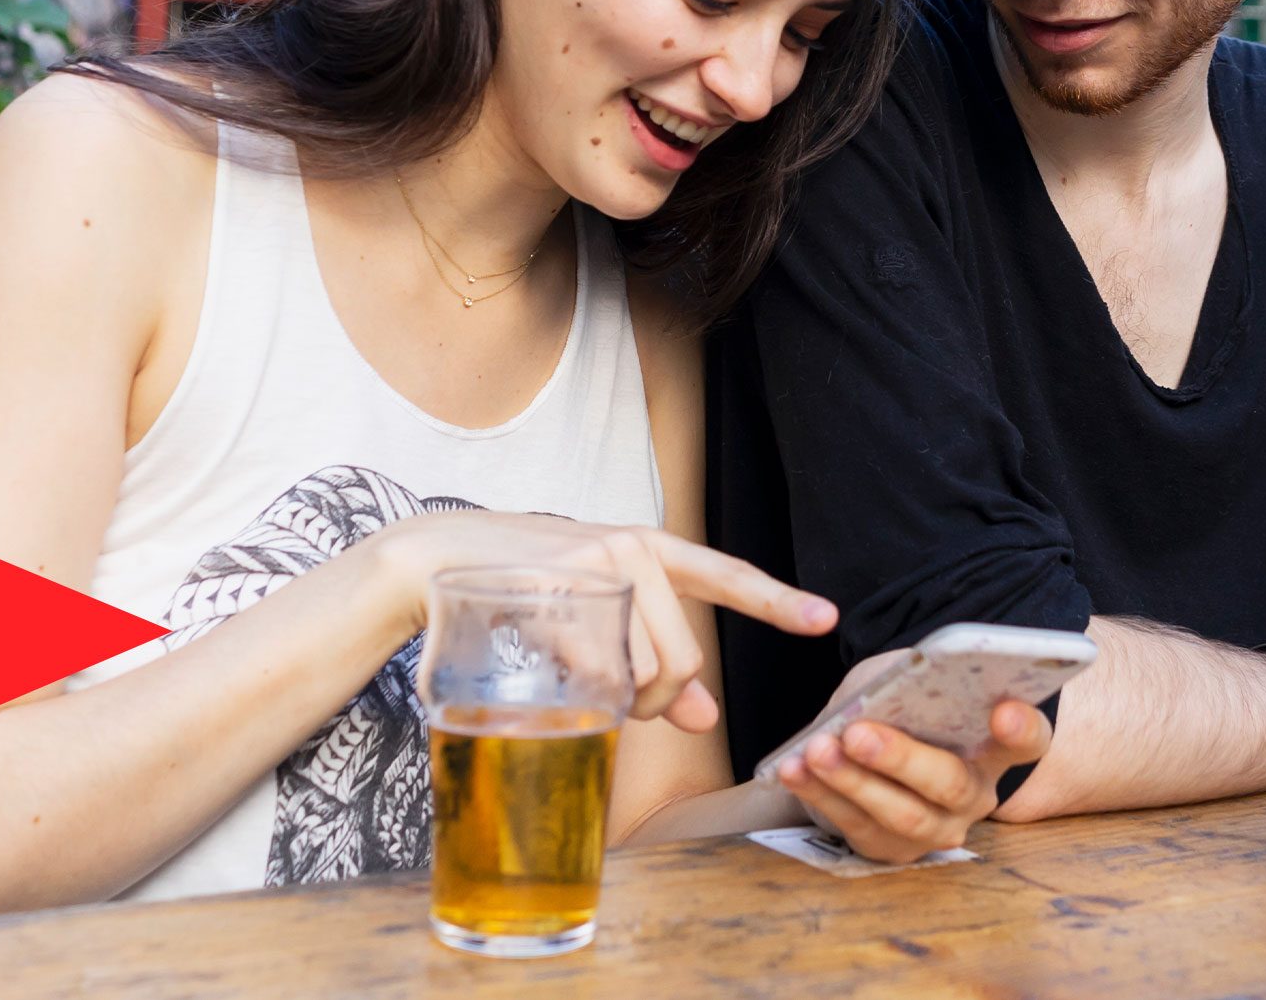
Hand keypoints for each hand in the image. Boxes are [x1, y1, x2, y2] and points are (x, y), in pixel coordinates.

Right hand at [375, 512, 835, 733]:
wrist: (439, 558)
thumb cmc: (525, 589)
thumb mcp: (599, 616)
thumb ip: (655, 660)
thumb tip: (705, 717)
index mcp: (650, 549)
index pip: (725, 575)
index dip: (777, 600)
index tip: (825, 617)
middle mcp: (632, 548)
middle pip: (682, 658)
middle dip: (660, 701)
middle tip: (624, 701)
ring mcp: (597, 564)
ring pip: (642, 671)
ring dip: (622, 700)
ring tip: (584, 680)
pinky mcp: (561, 587)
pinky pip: (597, 671)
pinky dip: (584, 691)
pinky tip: (556, 670)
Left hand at [774, 652, 1052, 863]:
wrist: (878, 751)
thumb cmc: (901, 706)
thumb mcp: (908, 685)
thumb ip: (904, 688)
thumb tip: (872, 700)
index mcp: (993, 747)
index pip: (1027, 741)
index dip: (1021, 729)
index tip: (1003, 711)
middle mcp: (974, 795)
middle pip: (948, 784)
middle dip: (899, 758)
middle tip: (857, 733)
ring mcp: (935, 829)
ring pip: (899, 815)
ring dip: (851, 781)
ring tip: (815, 751)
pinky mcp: (893, 850)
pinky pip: (857, 828)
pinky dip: (819, 795)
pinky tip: (793, 769)